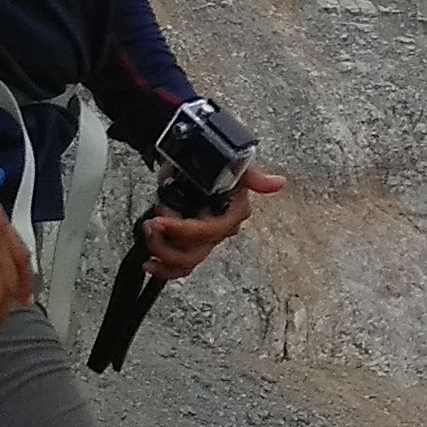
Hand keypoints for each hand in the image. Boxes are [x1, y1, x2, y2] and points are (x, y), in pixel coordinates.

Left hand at [142, 167, 284, 282]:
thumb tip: (279, 183)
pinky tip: (149, 264)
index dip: (183, 230)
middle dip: (168, 243)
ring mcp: (205, 240)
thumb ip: (253, 177)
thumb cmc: (210, 158)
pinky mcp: (189, 244)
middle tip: (150, 224)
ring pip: (187, 262)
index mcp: (233, 213)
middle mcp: (221, 230)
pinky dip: (165, 270)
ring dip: (163, 252)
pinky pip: (181, 266)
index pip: (210, 232)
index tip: (159, 219)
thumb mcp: (231, 164)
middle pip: (196, 252)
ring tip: (147, 232)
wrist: (189, 156)